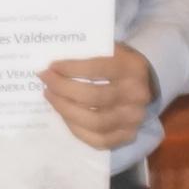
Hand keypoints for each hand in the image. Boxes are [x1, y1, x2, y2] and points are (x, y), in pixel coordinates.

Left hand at [40, 47, 157, 150]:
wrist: (142, 84)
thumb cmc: (118, 63)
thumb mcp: (109, 49)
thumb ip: (87, 52)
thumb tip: (53, 61)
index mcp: (132, 67)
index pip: (97, 68)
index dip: (70, 68)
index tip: (51, 67)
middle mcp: (137, 94)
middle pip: (93, 96)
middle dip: (62, 89)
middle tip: (46, 81)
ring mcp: (134, 118)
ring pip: (93, 121)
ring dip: (65, 110)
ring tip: (51, 97)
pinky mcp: (128, 135)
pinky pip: (97, 140)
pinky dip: (76, 129)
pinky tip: (64, 115)